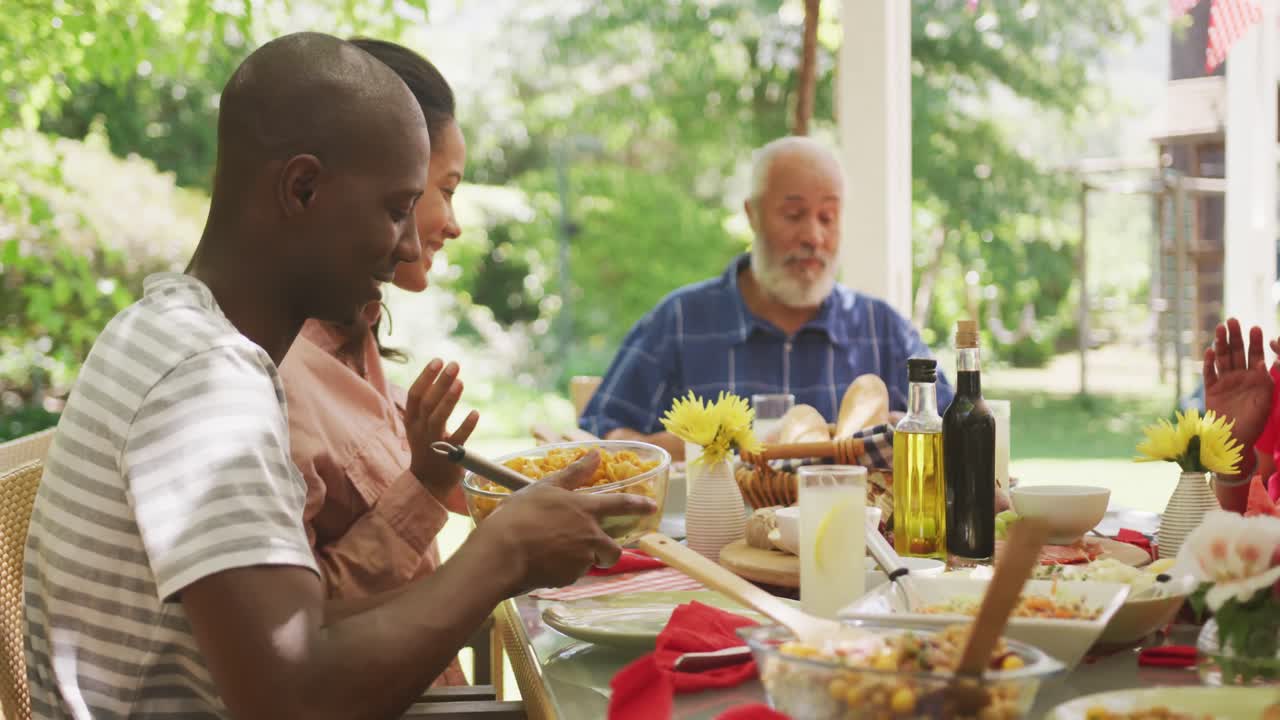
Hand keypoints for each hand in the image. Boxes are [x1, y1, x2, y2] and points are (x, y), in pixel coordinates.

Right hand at [406, 359, 479, 501]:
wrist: (428, 483)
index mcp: (412, 421)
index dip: (425, 377)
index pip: (415, 395)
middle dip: (440, 382)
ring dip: (449, 399)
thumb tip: (442, 377)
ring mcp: (433, 443)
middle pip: (427, 402)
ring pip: (438, 418)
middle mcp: (420, 430)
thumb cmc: (427, 448)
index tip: (438, 360)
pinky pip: (457, 439)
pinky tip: (475, 412)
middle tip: (454, 364)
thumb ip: (427, 405)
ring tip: (460, 382)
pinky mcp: (449, 456)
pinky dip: (466, 426)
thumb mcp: (419, 426)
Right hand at [472, 450, 657, 591]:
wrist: (501, 554)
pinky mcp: (569, 578)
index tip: (653, 507)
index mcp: (585, 509)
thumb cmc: (518, 516)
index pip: (620, 504)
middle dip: (608, 551)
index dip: (639, 505)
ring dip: (581, 559)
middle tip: (590, 547)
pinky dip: (562, 570)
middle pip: (613, 548)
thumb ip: (574, 473)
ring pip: (591, 562)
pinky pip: (572, 575)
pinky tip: (542, 562)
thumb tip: (595, 453)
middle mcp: (590, 535)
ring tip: (553, 552)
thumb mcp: (544, 488)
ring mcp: (581, 559)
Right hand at [1204, 318, 1273, 449]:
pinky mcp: (1212, 390)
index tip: (1255, 327)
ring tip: (1220, 328)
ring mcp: (1225, 382)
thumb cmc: (1255, 423)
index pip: (1255, 355)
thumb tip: (1262, 362)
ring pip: (1222, 358)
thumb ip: (1265, 381)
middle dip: (1235, 336)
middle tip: (1233, 320)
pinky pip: (1209, 373)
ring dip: (1221, 344)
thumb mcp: (1266, 401)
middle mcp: (1240, 377)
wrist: (1235, 440)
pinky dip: (1208, 363)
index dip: (1255, 341)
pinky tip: (1209, 351)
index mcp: (1255, 378)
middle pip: (1236, 352)